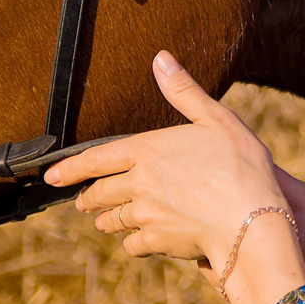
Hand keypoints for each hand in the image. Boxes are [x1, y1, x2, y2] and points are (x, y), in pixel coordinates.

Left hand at [48, 52, 291, 270]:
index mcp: (149, 150)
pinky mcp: (156, 242)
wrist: (252, 221)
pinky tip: (141, 241)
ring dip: (106, 221)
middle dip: (88, 198)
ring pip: (111, 221)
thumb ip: (184, 91)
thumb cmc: (242, 167)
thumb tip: (160, 58)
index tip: (52, 176)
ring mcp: (145, 215)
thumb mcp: (218, 120)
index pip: (97, 159)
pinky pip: (132, 245)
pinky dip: (133, 243)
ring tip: (107, 221)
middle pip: (99, 193)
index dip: (71, 169)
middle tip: (82, 202)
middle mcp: (139, 183)